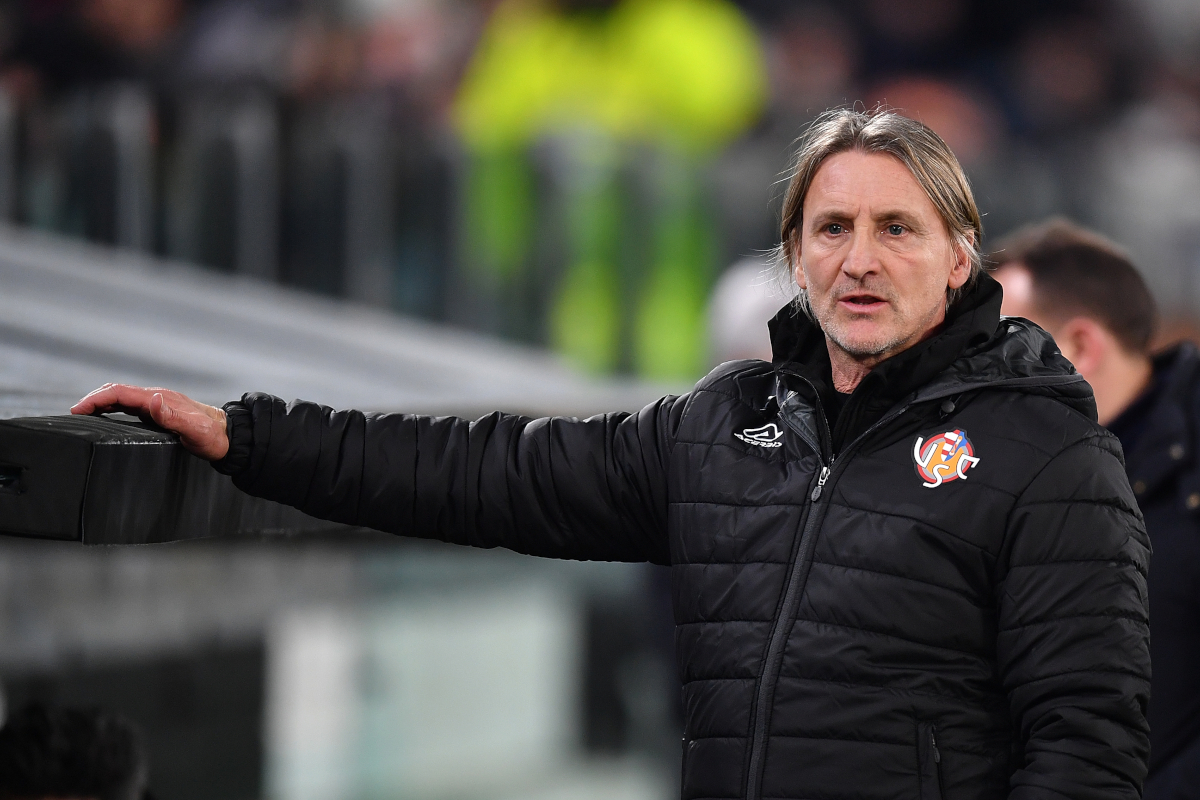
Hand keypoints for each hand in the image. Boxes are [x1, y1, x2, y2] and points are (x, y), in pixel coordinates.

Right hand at [71, 384, 229, 460]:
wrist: (229, 436)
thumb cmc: (213, 437)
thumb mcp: (194, 430)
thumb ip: (173, 417)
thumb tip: (152, 400)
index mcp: (161, 399)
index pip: (121, 393)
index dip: (97, 398)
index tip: (78, 409)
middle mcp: (157, 398)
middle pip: (118, 392)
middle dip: (93, 399)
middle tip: (74, 413)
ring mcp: (158, 404)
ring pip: (123, 398)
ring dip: (101, 402)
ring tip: (83, 413)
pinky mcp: (160, 412)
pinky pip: (131, 406)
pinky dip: (113, 408)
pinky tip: (106, 416)